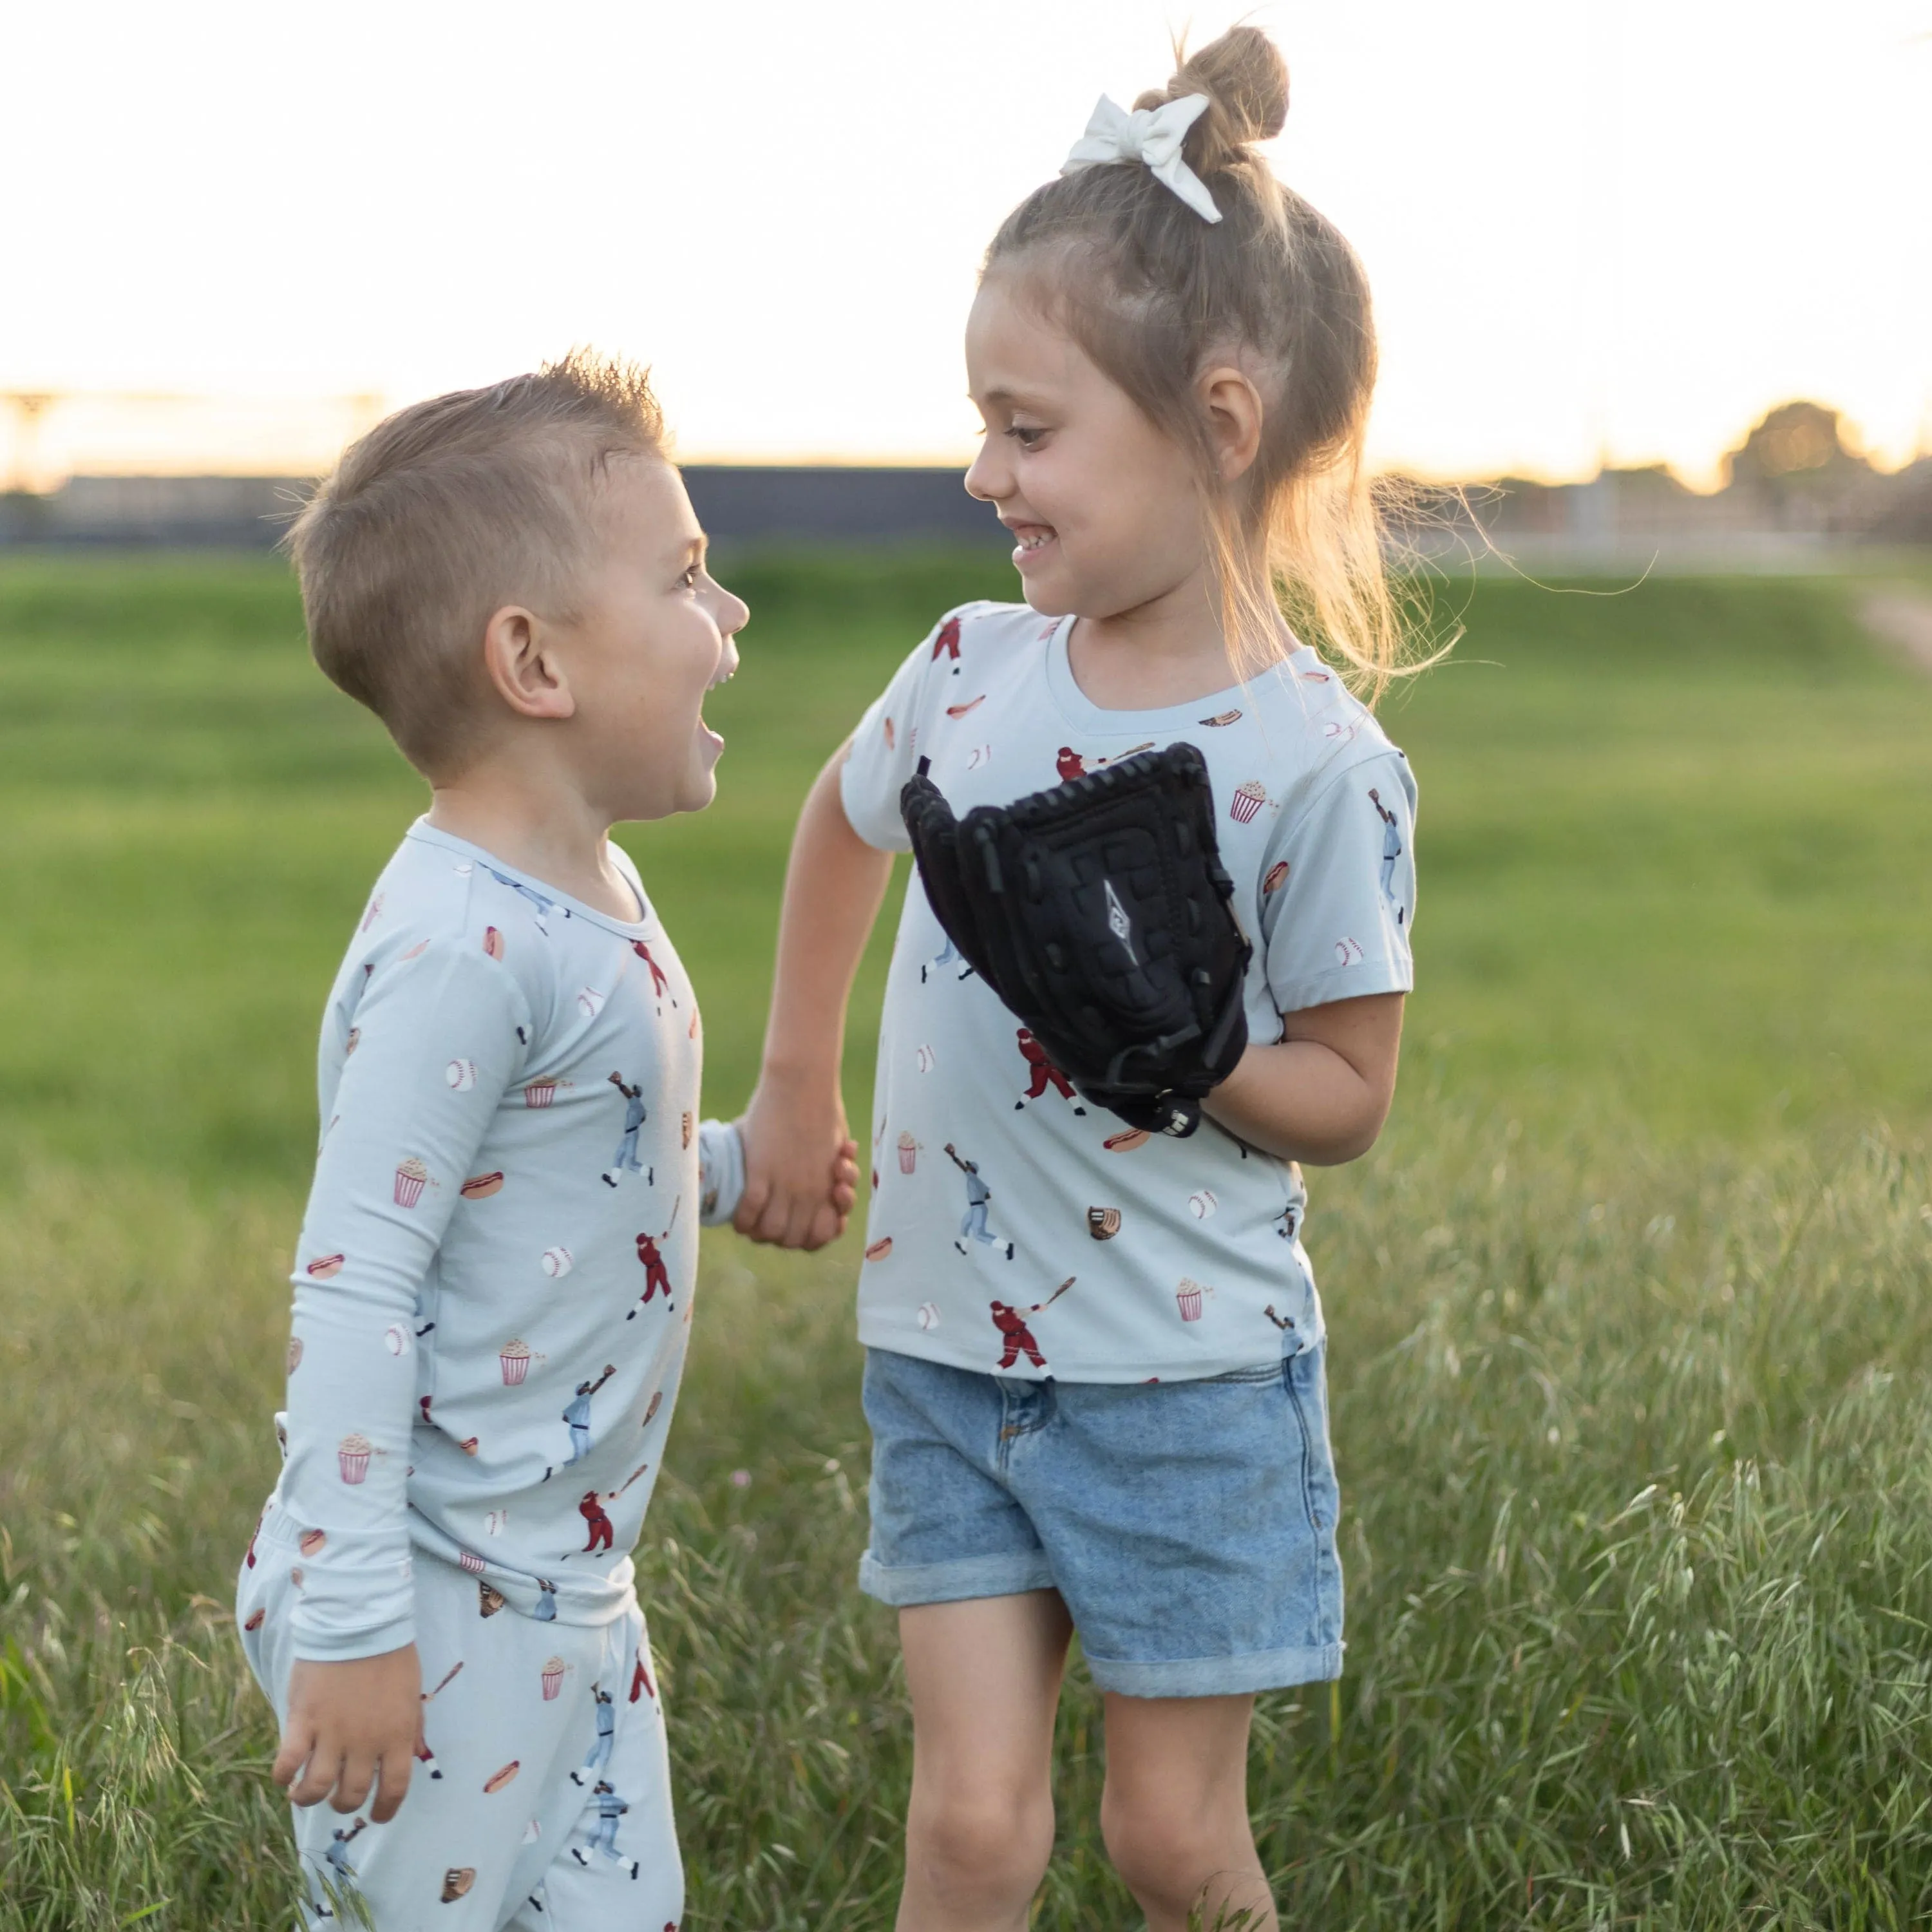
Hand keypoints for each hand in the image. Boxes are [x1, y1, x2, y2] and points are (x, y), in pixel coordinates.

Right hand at [274, 1644, 421, 1823]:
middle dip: (344, 1804)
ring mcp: (332, 1734)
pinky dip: (282, 1777)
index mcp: (398, 1735)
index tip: (376, 1817)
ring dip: (309, 1798)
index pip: (394, 1789)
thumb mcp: (412, 1693)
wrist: (360, 1621)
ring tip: (304, 1793)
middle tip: (337, 1798)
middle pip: (352, 1794)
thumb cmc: (391, 1654)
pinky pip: (287, 1763)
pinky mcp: (303, 1721)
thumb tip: (408, 1755)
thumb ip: (409, 1727)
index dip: (385, 1810)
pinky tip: (284, 1776)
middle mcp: (365, 1742)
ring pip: (316, 1789)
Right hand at [734, 1069, 859, 1250]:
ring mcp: (784, 1183)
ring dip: (761, 1230)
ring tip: (756, 1218)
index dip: (808, 1239)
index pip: (819, 1236)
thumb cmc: (822, 1110)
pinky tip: (739, 1217)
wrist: (803, 1084)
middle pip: (793, 1239)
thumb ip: (829, 1172)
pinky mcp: (760, 1170)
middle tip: (773, 1220)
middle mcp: (808, 1192)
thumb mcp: (834, 1150)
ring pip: (771, 1230)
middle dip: (782, 1237)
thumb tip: (831, 1178)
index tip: (799, 1227)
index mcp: (827, 1189)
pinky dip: (742, 1219)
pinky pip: (749, 1210)